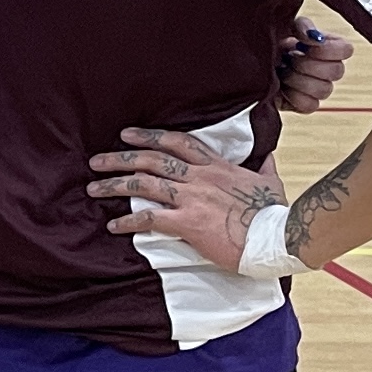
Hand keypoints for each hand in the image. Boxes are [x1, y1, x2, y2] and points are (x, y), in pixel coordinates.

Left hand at [86, 122, 285, 270]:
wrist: (277, 237)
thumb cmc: (276, 213)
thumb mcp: (272, 181)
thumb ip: (265, 166)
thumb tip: (268, 155)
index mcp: (217, 166)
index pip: (179, 142)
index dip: (151, 136)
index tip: (128, 134)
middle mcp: (200, 178)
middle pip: (153, 160)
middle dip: (122, 158)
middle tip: (98, 160)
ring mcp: (193, 199)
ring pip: (145, 184)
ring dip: (115, 185)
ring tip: (94, 189)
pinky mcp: (189, 223)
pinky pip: (150, 218)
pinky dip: (128, 221)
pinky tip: (113, 225)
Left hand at [274, 20, 350, 113]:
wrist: (247, 64)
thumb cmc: (268, 43)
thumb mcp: (283, 25)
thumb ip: (301, 25)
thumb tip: (314, 37)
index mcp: (328, 46)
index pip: (346, 50)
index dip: (328, 49)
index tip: (304, 46)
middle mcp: (328, 69)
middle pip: (337, 71)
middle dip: (307, 64)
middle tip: (288, 59)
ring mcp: (317, 89)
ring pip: (324, 90)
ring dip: (297, 79)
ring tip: (281, 72)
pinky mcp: (304, 105)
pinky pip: (310, 105)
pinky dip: (292, 96)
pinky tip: (280, 86)